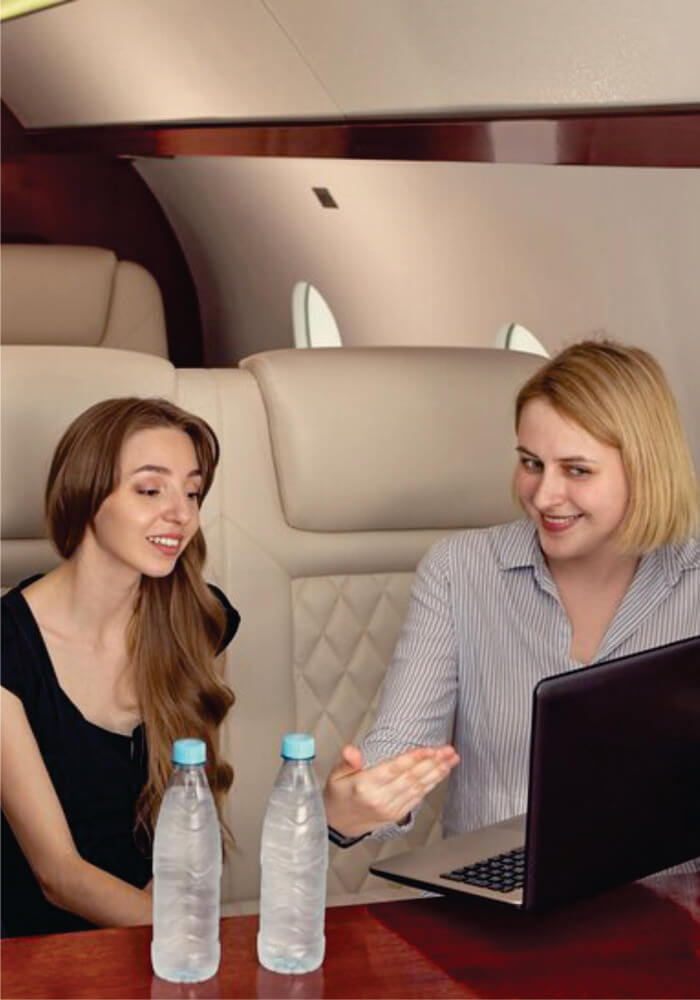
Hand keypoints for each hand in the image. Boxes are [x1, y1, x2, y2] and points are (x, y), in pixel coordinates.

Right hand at [323, 743, 458, 838]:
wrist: (336, 824)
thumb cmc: (338, 795)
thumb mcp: (335, 775)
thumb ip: (346, 761)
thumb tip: (352, 751)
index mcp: (365, 786)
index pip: (394, 769)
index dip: (413, 758)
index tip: (429, 749)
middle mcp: (380, 799)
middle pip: (411, 778)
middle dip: (433, 763)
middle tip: (448, 751)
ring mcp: (390, 809)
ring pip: (418, 788)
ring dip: (437, 773)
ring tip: (451, 760)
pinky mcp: (396, 815)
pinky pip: (417, 798)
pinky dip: (430, 785)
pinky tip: (439, 775)